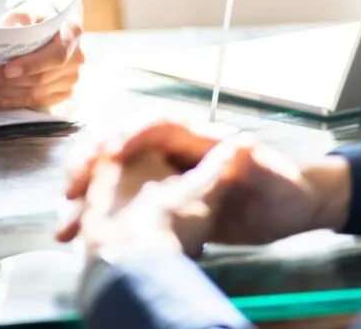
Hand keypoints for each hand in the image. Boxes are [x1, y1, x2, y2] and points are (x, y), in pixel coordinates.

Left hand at [0, 9, 83, 110]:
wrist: (42, 31)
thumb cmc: (33, 21)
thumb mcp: (26, 12)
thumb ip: (19, 18)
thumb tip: (7, 30)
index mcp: (72, 34)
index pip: (55, 55)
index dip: (31, 65)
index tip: (6, 70)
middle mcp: (76, 59)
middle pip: (40, 78)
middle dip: (4, 81)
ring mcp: (70, 80)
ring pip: (34, 94)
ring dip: (2, 94)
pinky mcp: (61, 94)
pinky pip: (34, 104)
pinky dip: (10, 103)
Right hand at [57, 120, 351, 246]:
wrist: (293, 210)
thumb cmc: (286, 186)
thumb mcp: (273, 175)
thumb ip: (253, 162)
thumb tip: (241, 144)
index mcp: (197, 138)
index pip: (156, 125)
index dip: (131, 133)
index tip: (111, 150)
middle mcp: (174, 152)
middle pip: (122, 147)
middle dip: (92, 161)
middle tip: (73, 184)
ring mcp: (164, 176)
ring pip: (114, 177)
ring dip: (87, 195)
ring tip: (67, 220)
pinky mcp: (161, 203)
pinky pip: (121, 206)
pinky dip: (98, 218)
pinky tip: (80, 234)